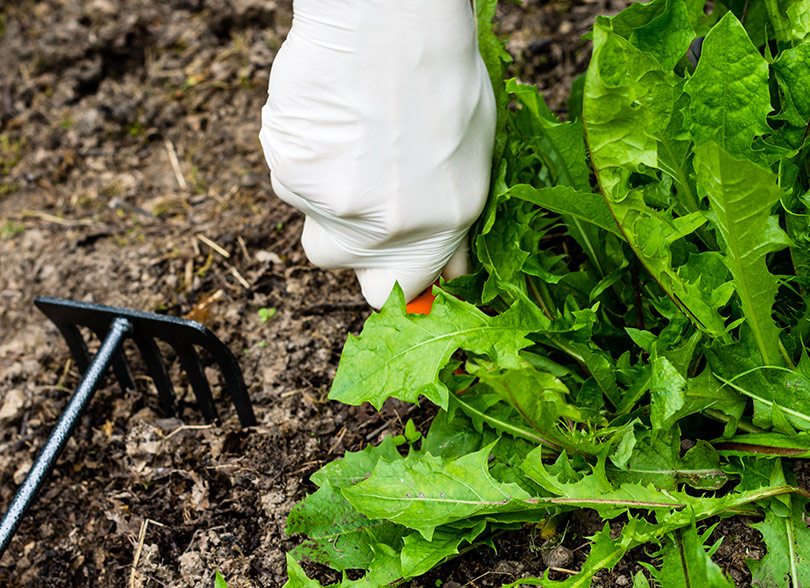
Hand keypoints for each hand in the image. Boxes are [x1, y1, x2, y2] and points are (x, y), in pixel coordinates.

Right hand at [259, 0, 495, 307]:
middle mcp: (384, 229)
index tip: (393, 261)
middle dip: (346, 241)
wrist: (390, 25)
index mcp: (441, 227)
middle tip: (362, 196)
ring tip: (351, 137)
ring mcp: (329, 203)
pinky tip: (331, 116)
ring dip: (325, 190)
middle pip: (339, 261)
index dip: (393, 276)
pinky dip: (305, 154)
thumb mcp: (473, 156)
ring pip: (310, 215)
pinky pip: (288, 176)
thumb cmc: (443, 73)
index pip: (402, 291)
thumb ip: (453, 219)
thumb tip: (449, 263)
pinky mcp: (288, 171)